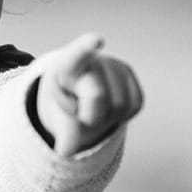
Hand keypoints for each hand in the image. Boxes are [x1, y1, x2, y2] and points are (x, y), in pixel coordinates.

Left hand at [35, 33, 143, 156]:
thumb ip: (64, 131)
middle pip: (98, 97)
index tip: (96, 39)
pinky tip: (109, 107)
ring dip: (108, 117)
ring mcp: (113, 64)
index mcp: (65, 65)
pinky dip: (122, 115)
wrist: (74, 90)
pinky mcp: (129, 74)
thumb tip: (66, 151)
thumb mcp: (55, 116)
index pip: (75, 55)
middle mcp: (91, 59)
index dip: (85, 47)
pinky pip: (136, 105)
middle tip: (78, 113)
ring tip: (93, 108)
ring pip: (121, 105)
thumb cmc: (62, 102)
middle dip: (89, 115)